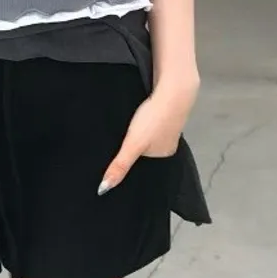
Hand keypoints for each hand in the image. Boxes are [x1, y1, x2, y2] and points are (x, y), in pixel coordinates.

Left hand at [98, 72, 199, 195]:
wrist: (172, 88)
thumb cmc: (154, 119)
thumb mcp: (133, 145)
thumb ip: (120, 166)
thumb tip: (104, 189)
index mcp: (164, 154)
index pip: (144, 164)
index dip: (131, 161)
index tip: (117, 159)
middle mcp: (169, 143)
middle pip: (146, 149)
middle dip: (133, 147)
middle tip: (117, 143)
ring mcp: (169, 126)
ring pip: (149, 134)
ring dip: (139, 132)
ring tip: (125, 130)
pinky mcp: (166, 109)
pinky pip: (152, 120)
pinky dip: (144, 120)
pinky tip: (138, 116)